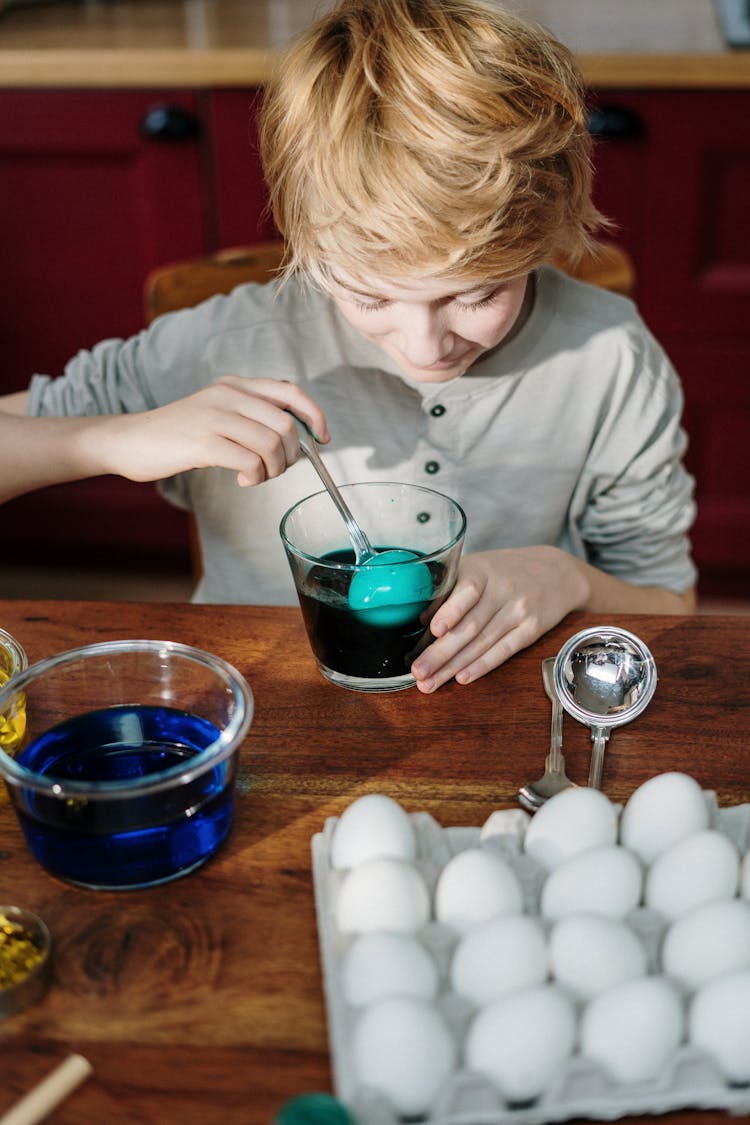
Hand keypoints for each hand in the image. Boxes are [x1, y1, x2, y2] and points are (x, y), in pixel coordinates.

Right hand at [101, 376, 328, 485]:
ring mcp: (215, 417)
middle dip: (292, 455)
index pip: (291, 391)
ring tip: (257, 476)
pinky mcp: (204, 442)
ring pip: (272, 444)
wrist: (129, 440)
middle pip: (287, 424)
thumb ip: (249, 414)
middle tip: (276, 469)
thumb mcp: (216, 410)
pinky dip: (255, 478)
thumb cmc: (176, 433)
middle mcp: (228, 394)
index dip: (315, 415)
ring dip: (273, 470)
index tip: (322, 439)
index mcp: (235, 384)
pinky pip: (251, 462)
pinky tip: (242, 481)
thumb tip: (292, 437)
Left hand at [410, 547, 587, 692]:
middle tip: (419, 672)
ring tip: (431, 682)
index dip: (451, 611)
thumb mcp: (478, 566)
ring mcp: (519, 610)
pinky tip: (463, 677)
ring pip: (482, 643)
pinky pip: (504, 650)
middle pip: (470, 626)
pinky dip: (482, 665)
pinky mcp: (532, 628)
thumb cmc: (504, 571)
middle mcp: (503, 589)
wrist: (556, 572)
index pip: (467, 591)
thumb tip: (421, 619)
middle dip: (441, 652)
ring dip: (454, 666)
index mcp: (483, 570)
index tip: (434, 630)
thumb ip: (452, 589)